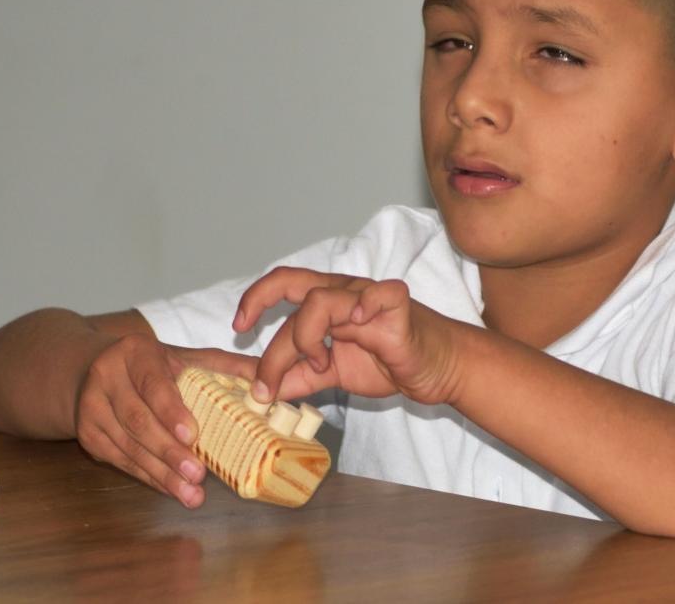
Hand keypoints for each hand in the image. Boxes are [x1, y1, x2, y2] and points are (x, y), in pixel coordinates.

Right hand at [73, 335, 256, 507]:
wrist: (94, 370)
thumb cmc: (153, 366)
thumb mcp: (185, 357)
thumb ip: (226, 366)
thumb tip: (270, 380)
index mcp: (134, 351)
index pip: (152, 383)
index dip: (171, 410)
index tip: (192, 434)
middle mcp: (106, 377)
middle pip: (138, 420)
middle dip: (170, 452)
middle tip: (198, 475)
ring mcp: (91, 408)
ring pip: (129, 446)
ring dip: (161, 473)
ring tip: (190, 493)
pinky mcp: (88, 435)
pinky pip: (121, 461)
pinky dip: (148, 477)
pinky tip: (170, 489)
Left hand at [233, 267, 461, 408]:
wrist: (436, 369)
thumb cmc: (387, 361)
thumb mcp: (331, 375)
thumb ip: (296, 378)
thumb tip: (257, 391)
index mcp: (326, 303)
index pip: (283, 285)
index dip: (255, 299)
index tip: (238, 328)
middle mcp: (344, 292)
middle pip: (294, 283)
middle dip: (261, 304)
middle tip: (247, 336)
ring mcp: (369, 297)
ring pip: (320, 299)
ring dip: (306, 337)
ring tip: (320, 364)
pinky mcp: (398, 307)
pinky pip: (378, 294)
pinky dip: (363, 305)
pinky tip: (358, 325)